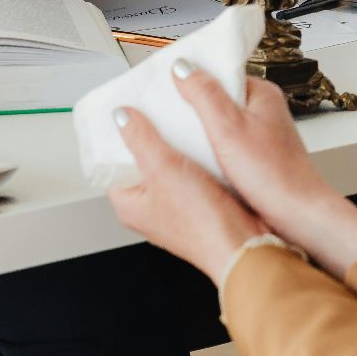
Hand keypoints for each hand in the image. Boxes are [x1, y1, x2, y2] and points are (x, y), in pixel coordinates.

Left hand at [107, 107, 269, 283]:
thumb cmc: (203, 224)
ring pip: (168, 165)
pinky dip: (195, 156)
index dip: (117, 136)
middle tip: (157, 111)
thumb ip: (141, 139)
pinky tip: (205, 143)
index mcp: (129, 205)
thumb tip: (121, 117)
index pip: (111, 163)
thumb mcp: (164, 169)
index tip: (126, 112)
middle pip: (141, 161)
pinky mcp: (200, 203)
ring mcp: (176, 207)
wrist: (244, 244)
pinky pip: (191, 172)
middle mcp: (150, 208)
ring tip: (182, 122)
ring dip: (176, 145)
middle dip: (150, 135)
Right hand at [171, 63, 356, 277]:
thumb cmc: (274, 174)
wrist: (297, 215)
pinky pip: (223, 144)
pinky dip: (208, 149)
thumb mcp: (230, 129)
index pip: (220, 72)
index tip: (164, 83)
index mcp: (261, 94)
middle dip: (190, 107)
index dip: (191, 77)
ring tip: (174, 137)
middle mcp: (263, 111)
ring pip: (218, 124)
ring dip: (198, 131)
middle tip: (163, 114)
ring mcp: (259, 134)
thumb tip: (184, 67)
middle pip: (217, 98)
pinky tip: (195, 160)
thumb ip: (205, 95)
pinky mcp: (255, 156)